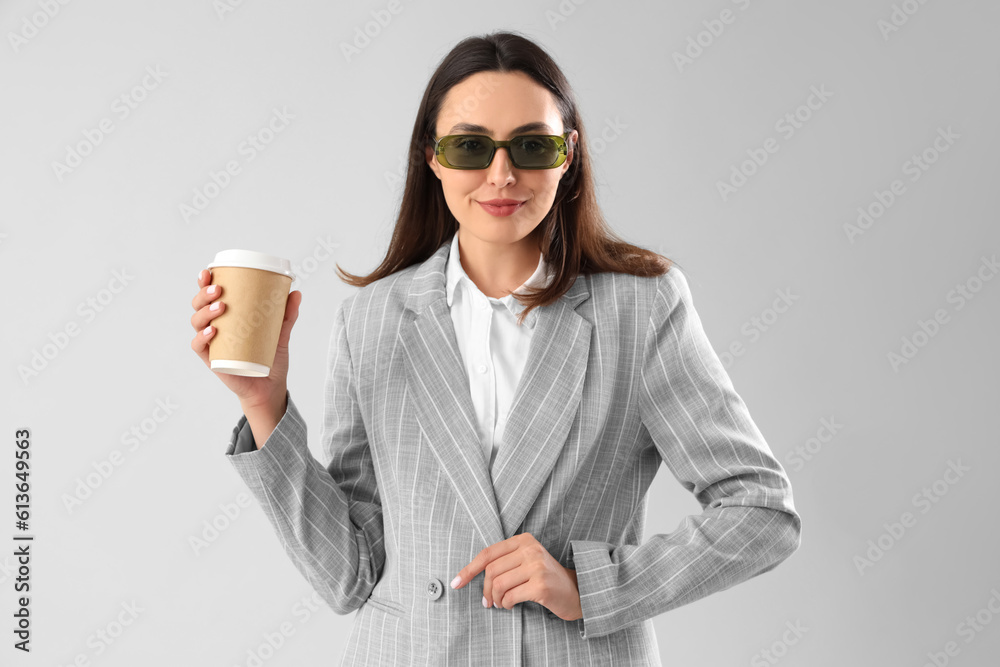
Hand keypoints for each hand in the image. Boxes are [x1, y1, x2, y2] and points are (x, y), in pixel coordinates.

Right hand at [190, 268, 300, 409]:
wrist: (269, 385)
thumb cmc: (270, 356)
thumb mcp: (280, 332)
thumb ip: (287, 314)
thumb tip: (296, 292)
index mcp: (227, 316)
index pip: (210, 295)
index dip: (204, 282)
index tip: (209, 271)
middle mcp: (215, 326)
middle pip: (199, 305)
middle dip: (204, 294)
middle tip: (219, 289)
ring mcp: (211, 343)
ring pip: (197, 322)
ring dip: (205, 312)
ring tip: (221, 307)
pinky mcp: (212, 359)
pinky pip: (199, 346)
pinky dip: (202, 338)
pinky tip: (212, 332)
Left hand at [451, 533, 582, 621]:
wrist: (576, 591)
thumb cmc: (546, 578)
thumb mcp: (526, 561)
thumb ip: (504, 562)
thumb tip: (471, 575)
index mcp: (524, 540)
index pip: (488, 553)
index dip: (469, 570)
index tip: (456, 583)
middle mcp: (530, 550)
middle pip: (491, 571)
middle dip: (486, 590)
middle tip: (489, 602)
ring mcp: (537, 566)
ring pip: (499, 585)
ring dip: (496, 600)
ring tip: (502, 604)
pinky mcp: (541, 585)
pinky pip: (510, 597)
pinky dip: (506, 605)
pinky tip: (512, 605)